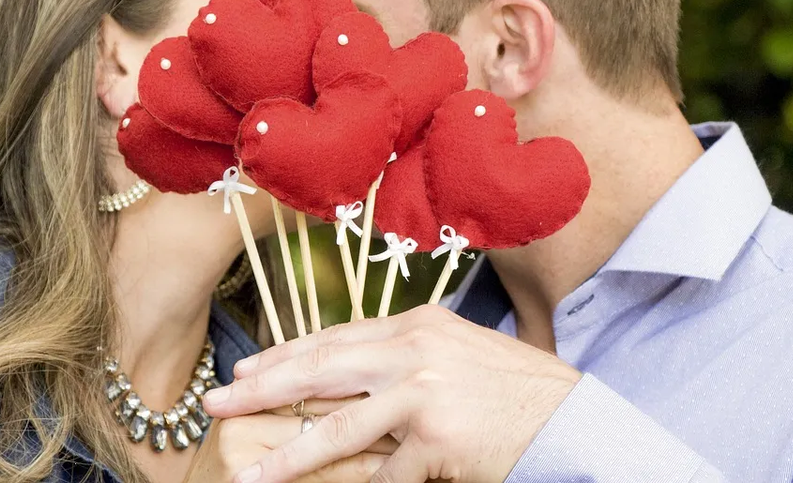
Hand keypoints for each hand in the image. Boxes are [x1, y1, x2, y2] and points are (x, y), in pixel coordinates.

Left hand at [202, 305, 581, 482]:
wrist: (572, 419)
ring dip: (289, 457)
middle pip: (319, 370)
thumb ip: (403, 356)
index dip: (284, 354)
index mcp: (415, 324)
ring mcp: (422, 393)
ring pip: (337, 429)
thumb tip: (346, 373)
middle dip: (263, 388)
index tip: (246, 367)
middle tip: (219, 400)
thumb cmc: (513, 389)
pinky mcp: (436, 439)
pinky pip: (384, 476)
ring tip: (252, 473)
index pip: (333, 338)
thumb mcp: (454, 353)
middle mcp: (413, 351)